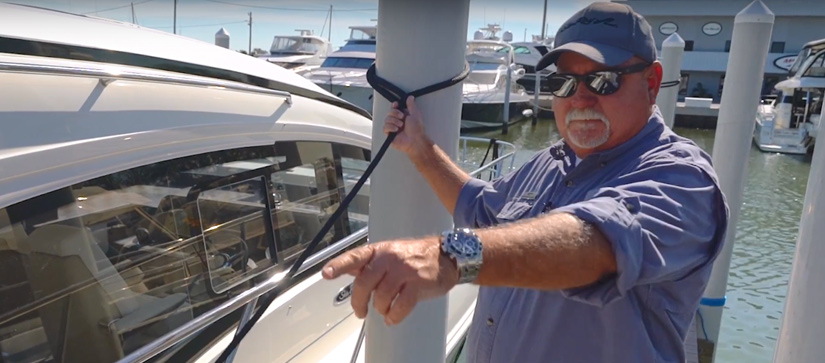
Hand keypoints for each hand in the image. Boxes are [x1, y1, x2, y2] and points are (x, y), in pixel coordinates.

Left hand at [322, 237, 457, 324]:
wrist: (447, 257)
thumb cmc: (416, 256)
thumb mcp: (390, 253)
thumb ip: (369, 263)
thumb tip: (346, 270)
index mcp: (380, 250)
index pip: (355, 256)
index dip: (339, 265)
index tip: (326, 273)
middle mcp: (390, 258)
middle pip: (365, 282)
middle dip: (358, 302)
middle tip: (360, 312)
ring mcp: (405, 270)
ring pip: (381, 296)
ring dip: (380, 309)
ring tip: (384, 310)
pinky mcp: (418, 284)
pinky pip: (400, 306)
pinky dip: (394, 316)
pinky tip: (393, 317)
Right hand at [383, 96, 430, 156]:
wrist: (415, 141)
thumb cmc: (417, 130)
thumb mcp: (415, 114)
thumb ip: (411, 105)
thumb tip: (410, 97)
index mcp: (403, 116)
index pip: (394, 108)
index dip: (394, 106)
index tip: (396, 105)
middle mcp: (397, 121)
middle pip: (389, 112)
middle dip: (395, 113)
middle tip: (402, 117)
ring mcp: (393, 128)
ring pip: (386, 119)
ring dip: (394, 121)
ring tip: (401, 126)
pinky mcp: (389, 135)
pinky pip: (385, 128)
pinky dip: (390, 127)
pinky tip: (396, 130)